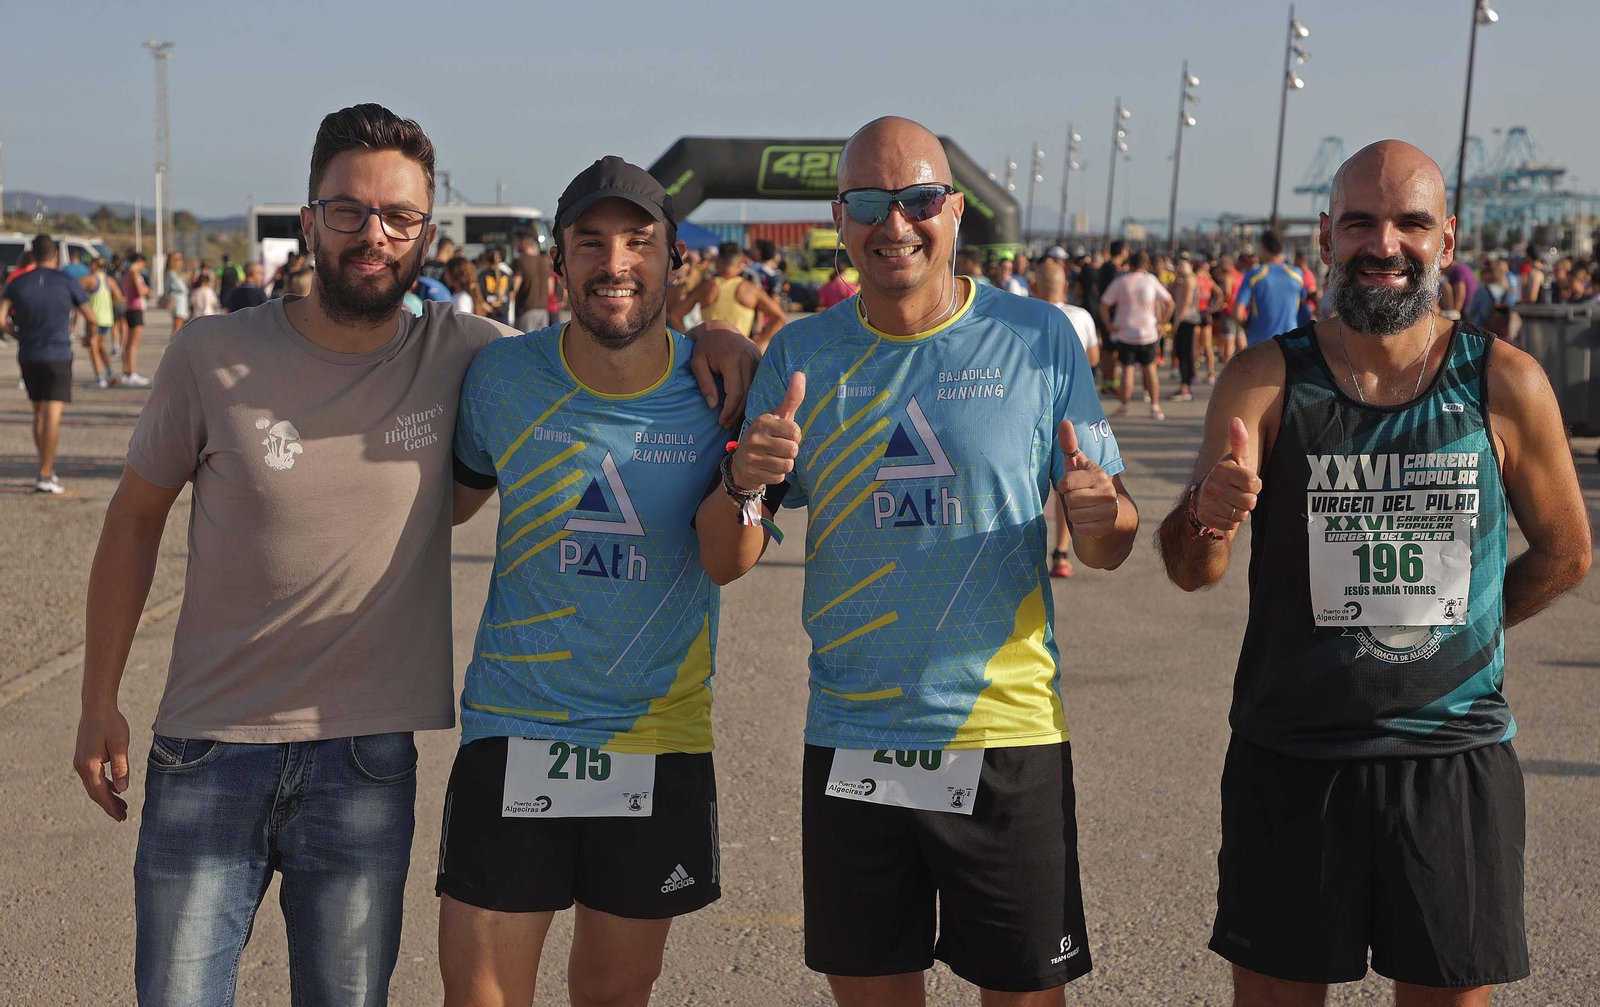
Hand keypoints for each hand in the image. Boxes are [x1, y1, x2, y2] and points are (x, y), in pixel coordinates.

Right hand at [74, 703, 131, 821]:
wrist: (96, 707)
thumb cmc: (111, 723)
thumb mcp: (120, 744)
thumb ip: (121, 767)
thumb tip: (122, 789)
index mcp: (90, 765)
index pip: (100, 793)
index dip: (111, 807)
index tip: (121, 818)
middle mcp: (81, 766)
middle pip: (95, 793)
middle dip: (109, 805)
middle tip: (123, 816)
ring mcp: (80, 762)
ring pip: (93, 786)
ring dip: (106, 796)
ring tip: (122, 805)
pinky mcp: (83, 758)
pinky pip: (93, 777)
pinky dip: (103, 786)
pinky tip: (114, 788)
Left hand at [686, 320, 761, 426]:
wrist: (719, 328)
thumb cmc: (704, 347)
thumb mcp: (697, 363)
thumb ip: (704, 384)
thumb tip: (713, 406)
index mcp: (732, 358)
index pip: (735, 392)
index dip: (729, 410)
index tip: (721, 421)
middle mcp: (748, 358)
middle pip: (747, 393)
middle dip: (737, 412)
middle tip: (726, 424)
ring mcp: (757, 358)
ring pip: (755, 390)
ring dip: (745, 407)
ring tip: (732, 418)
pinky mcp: (761, 360)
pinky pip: (759, 383)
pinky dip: (751, 396)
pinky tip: (742, 407)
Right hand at [732, 372, 804, 487]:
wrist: (741, 464)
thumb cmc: (767, 436)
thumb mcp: (778, 416)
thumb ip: (791, 398)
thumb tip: (800, 373)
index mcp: (764, 421)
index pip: (795, 432)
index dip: (794, 437)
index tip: (783, 436)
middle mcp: (755, 437)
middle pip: (793, 450)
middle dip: (790, 452)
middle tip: (778, 449)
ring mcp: (751, 456)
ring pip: (787, 465)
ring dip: (784, 464)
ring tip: (773, 459)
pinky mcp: (751, 473)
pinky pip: (779, 478)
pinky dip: (777, 475)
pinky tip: (767, 469)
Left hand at [1056, 420, 1118, 537]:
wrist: (1108, 510)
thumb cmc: (1084, 483)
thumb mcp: (1076, 464)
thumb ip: (1068, 444)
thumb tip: (1064, 422)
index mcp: (1098, 474)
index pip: (1066, 483)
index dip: (1063, 486)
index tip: (1069, 485)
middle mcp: (1107, 491)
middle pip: (1070, 501)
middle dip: (1070, 501)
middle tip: (1079, 498)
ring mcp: (1109, 510)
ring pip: (1074, 516)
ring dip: (1075, 515)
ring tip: (1084, 509)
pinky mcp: (1107, 526)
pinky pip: (1081, 529)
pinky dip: (1081, 527)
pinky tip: (1089, 520)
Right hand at [1195, 417, 1261, 533]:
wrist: (1204, 496)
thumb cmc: (1228, 476)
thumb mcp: (1236, 459)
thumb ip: (1239, 441)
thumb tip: (1235, 418)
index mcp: (1223, 469)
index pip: (1255, 484)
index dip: (1255, 486)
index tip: (1245, 482)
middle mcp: (1214, 485)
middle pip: (1250, 502)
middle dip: (1248, 500)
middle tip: (1238, 494)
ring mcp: (1209, 502)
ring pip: (1241, 515)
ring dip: (1240, 511)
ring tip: (1231, 502)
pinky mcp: (1207, 517)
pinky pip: (1232, 525)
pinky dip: (1231, 521)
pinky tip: (1224, 511)